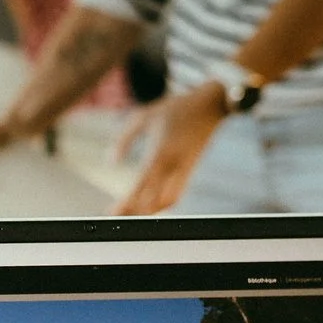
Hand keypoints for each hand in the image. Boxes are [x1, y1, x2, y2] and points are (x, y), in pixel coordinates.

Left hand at [112, 86, 228, 215]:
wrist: (211, 105)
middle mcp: (174, 166)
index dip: (128, 202)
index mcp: (161, 152)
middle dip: (135, 212)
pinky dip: (162, 205)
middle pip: (155, 199)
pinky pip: (177, 195)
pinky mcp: (191, 171)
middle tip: (117, 218)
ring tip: (130, 214)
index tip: (113, 212)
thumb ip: (124, 139)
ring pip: (168, 202)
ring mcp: (185, 170)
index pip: (142, 184)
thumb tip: (111, 161)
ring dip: (149, 212)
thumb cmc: (175, 109)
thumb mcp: (143, 117)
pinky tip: (149, 206)